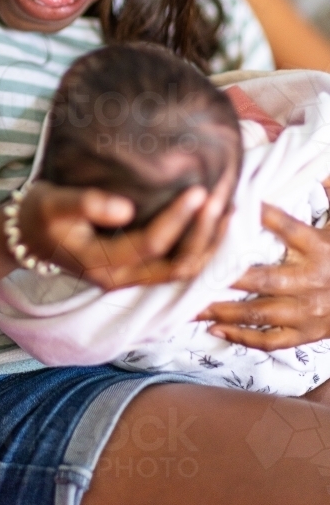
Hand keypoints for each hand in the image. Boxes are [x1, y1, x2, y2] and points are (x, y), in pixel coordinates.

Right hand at [16, 177, 230, 290]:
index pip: (152, 244)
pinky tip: (212, 223)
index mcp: (102, 264)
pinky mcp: (136, 268)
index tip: (199, 189)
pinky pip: (176, 264)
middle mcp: (121, 278)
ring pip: (183, 269)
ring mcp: (130, 276)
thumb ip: (88, 204)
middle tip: (222, 199)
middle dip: (204, 234)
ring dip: (208, 243)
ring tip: (228, 211)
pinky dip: (199, 246)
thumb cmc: (40, 214)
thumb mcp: (55, 203)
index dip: (179, 218)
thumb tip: (127, 208)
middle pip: (177, 265)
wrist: (26, 236)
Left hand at [198, 203, 329, 349]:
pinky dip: (241, 338)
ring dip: (221, 310)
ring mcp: (307, 311)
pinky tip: (214, 329)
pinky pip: (269, 340)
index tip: (226, 205)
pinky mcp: (305, 334)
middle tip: (187, 270)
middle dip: (222, 276)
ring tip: (188, 306)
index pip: (286, 227)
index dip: (259, 215)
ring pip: (258, 313)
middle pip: (261, 278)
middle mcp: (311, 280)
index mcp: (318, 247)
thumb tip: (320, 164)